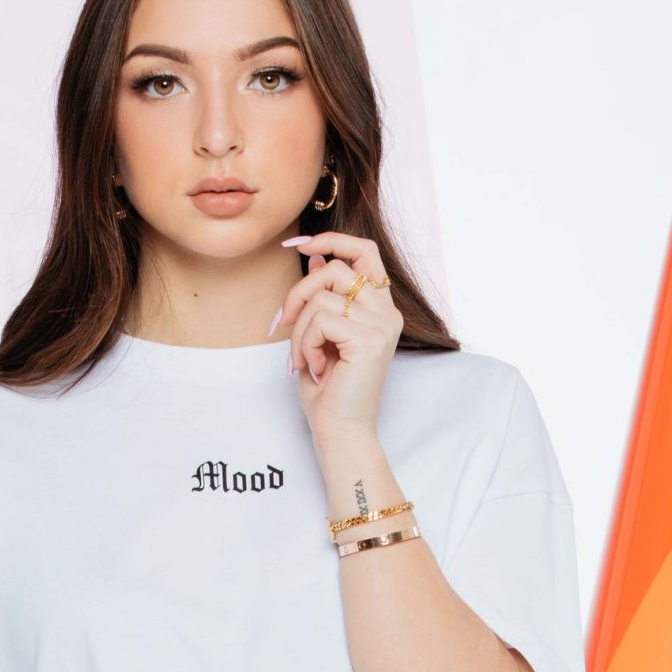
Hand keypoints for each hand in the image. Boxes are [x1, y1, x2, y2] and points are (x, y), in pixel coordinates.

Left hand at [274, 230, 400, 438]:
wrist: (340, 431)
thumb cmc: (328, 390)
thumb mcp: (320, 335)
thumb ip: (323, 296)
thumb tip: (315, 257)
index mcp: (381, 309)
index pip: (365, 251)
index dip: (332, 240)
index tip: (300, 246)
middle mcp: (387, 313)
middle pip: (336, 267)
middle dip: (299, 291)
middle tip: (283, 321)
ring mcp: (382, 325)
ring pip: (322, 295)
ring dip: (299, 328)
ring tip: (303, 358)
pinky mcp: (370, 338)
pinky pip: (320, 319)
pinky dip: (305, 343)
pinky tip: (315, 367)